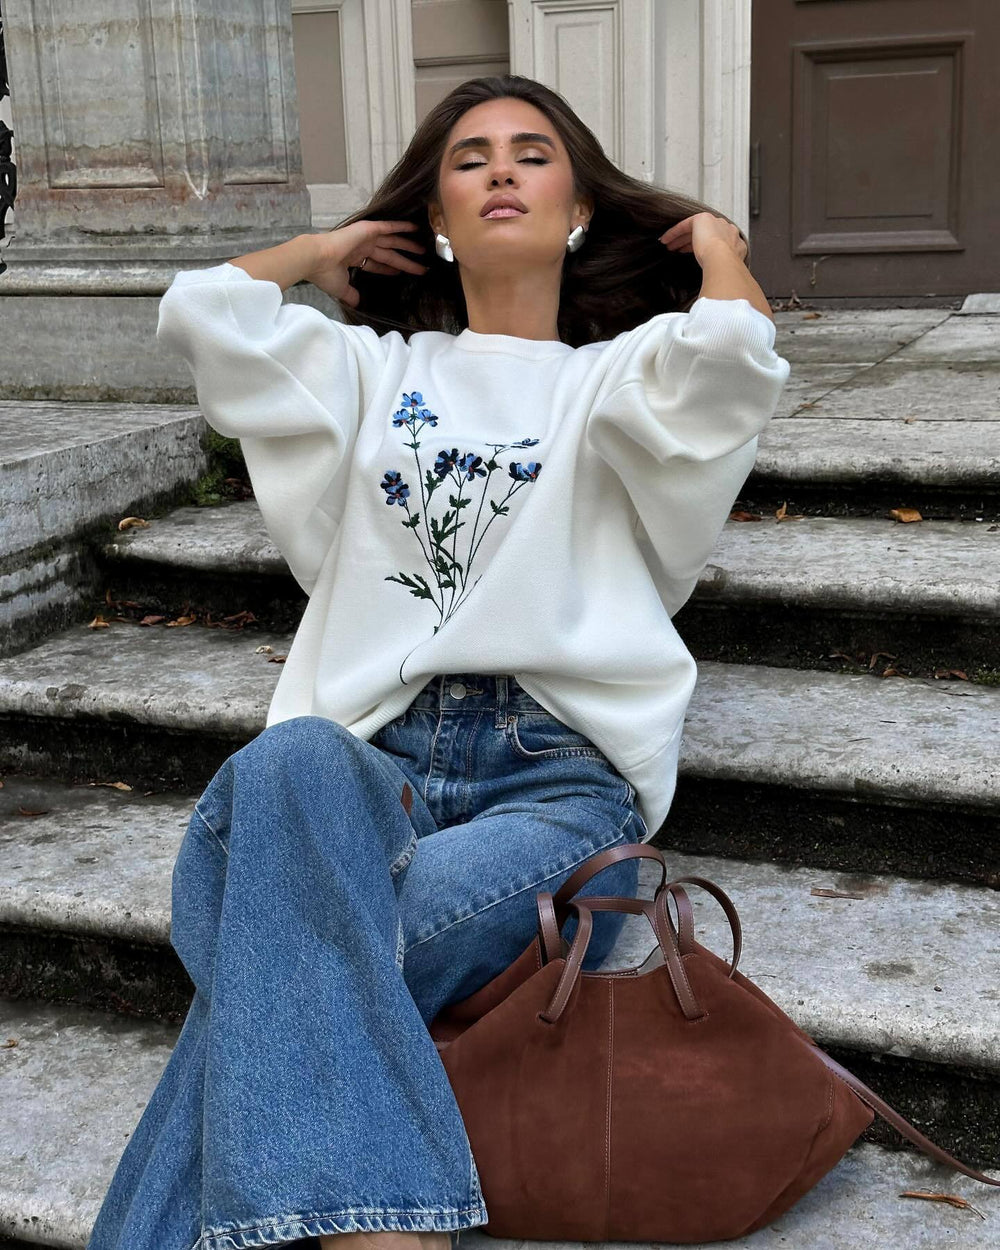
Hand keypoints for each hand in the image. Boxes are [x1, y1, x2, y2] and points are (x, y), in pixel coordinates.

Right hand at [308, 220, 429, 305]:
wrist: (316, 259)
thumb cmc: (325, 274)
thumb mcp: (341, 289)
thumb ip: (352, 294)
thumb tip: (358, 304)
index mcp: (354, 258)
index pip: (378, 264)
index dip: (390, 268)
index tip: (402, 272)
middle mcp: (362, 246)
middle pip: (390, 254)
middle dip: (405, 260)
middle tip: (421, 265)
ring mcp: (365, 237)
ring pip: (393, 241)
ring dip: (408, 245)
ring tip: (424, 250)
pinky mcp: (368, 229)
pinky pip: (389, 227)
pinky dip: (402, 226)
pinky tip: (415, 228)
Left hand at [658, 212, 747, 267]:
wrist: (723, 260)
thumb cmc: (724, 268)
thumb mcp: (724, 267)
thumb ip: (719, 266)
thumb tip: (713, 278)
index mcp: (734, 239)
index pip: (715, 240)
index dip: (701, 246)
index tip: (691, 253)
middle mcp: (726, 228)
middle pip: (704, 233)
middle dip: (689, 242)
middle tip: (677, 250)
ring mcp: (715, 222)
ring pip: (694, 229)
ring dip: (680, 239)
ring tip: (670, 247)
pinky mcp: (702, 219)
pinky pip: (685, 225)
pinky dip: (674, 232)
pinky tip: (665, 240)